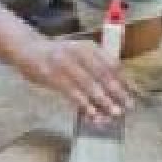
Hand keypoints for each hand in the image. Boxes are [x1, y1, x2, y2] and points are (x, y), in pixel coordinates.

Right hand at [14, 39, 134, 118]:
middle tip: (128, 107)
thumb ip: (96, 66)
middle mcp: (80, 52)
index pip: (113, 64)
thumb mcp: (79, 53)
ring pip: (90, 85)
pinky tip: (92, 114)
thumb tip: (117, 89)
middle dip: (118, 92)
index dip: (124, 80)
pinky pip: (72, 93)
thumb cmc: (58, 56)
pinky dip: (84, 104)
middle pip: (104, 74)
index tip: (133, 94)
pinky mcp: (53, 76)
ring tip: (114, 113)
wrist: (28, 49)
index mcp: (90, 47)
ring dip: (104, 101)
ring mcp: (66, 63)